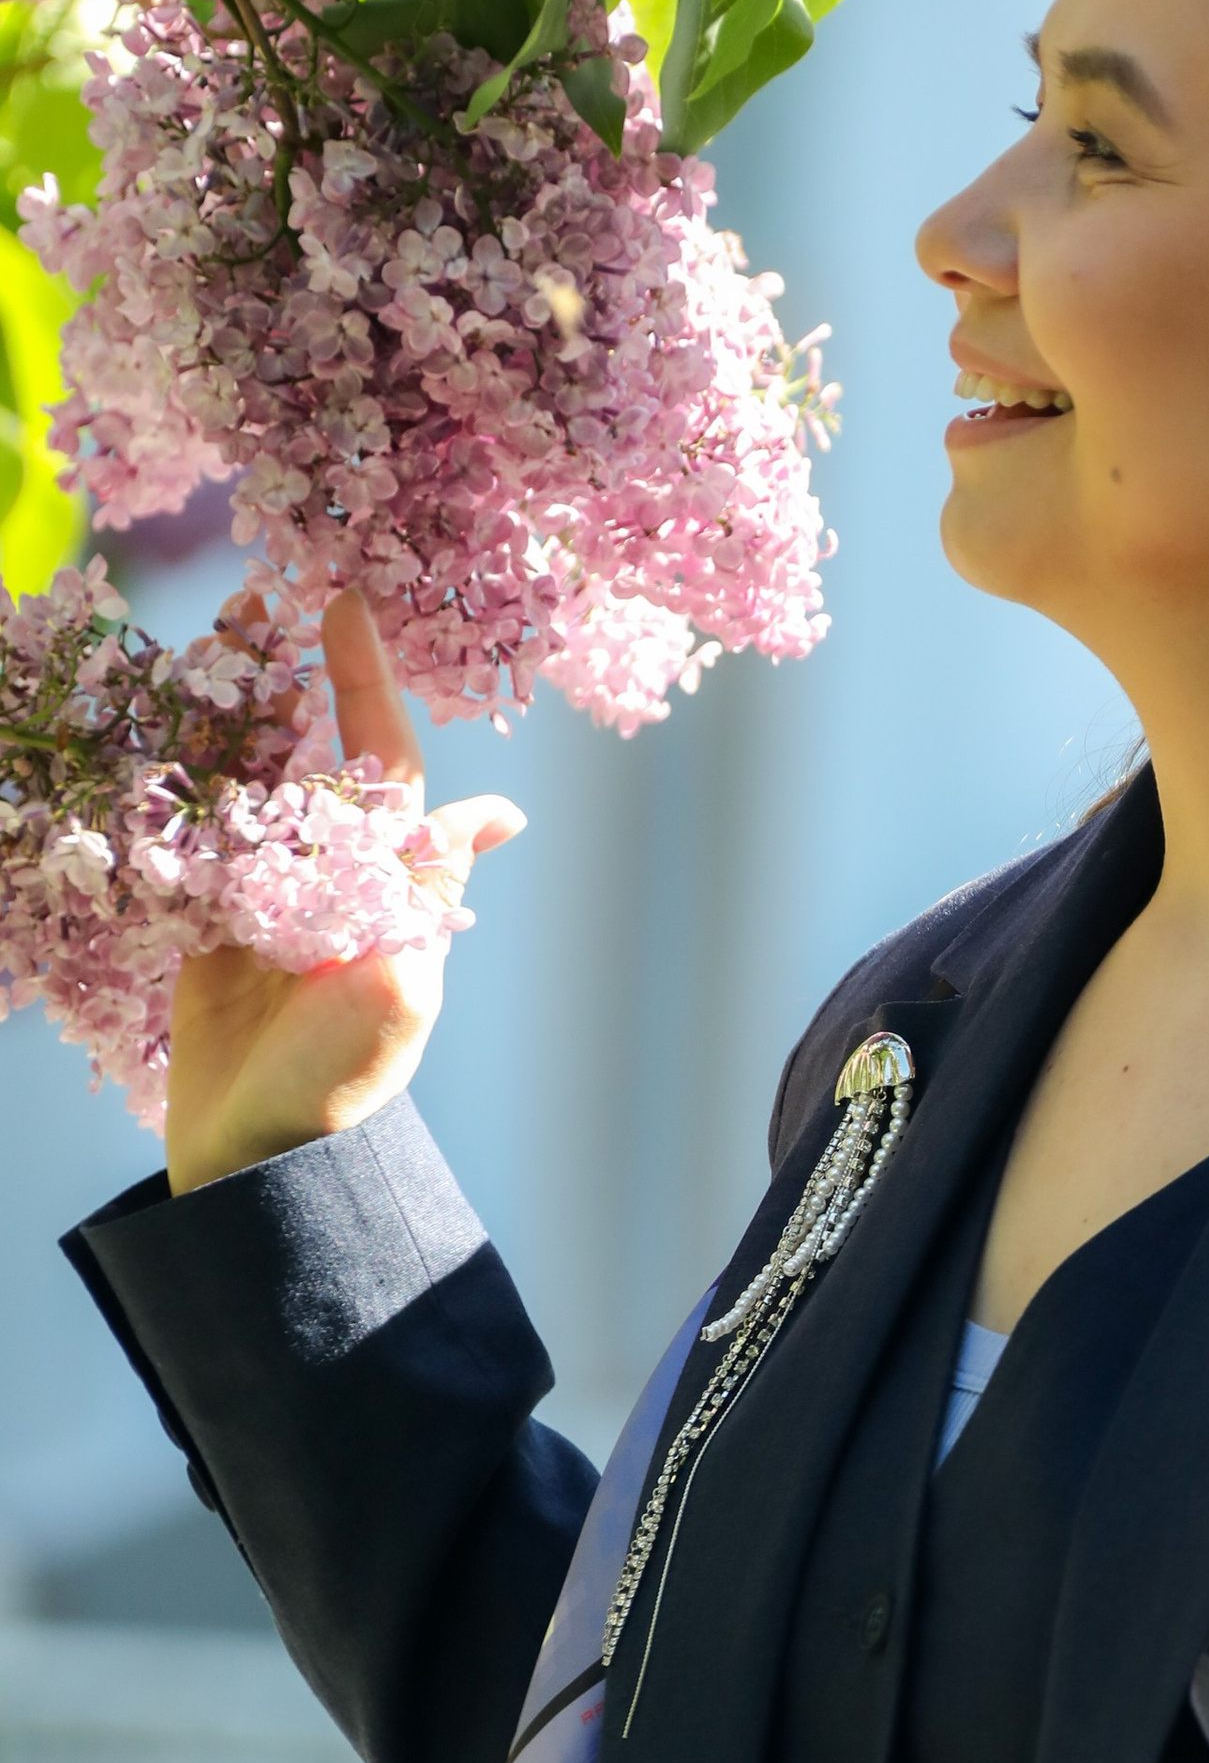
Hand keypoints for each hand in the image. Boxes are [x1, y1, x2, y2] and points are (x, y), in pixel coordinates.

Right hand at [163, 593, 523, 1198]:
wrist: (258, 1160)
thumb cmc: (338, 1085)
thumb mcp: (396, 991)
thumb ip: (427, 896)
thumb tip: (498, 816)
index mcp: (389, 887)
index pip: (387, 766)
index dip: (367, 688)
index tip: (347, 609)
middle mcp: (334, 881)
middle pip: (311, 757)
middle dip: (292, 682)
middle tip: (263, 602)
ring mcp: (267, 898)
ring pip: (248, 781)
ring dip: (232, 712)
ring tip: (211, 637)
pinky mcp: (207, 922)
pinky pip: (190, 830)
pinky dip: (174, 776)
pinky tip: (156, 722)